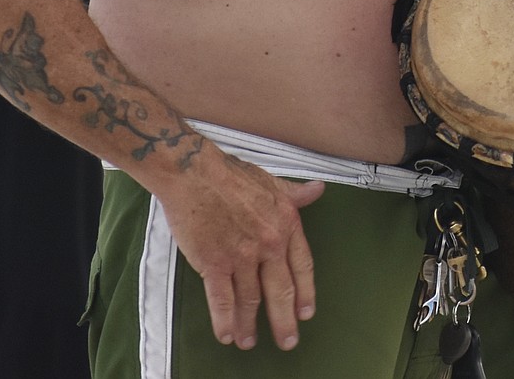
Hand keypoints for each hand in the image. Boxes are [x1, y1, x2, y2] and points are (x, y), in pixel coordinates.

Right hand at [158, 143, 323, 351]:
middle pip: (281, 291)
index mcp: (285, 223)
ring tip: (248, 341)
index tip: (305, 313)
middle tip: (287, 341)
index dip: (305, 292)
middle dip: (284, 321)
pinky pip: (222, 301)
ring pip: (250, 300)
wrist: (195, 172)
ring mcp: (242, 255)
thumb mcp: (270, 181)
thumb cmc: (230, 173)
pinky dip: (225, 321)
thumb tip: (318, 190)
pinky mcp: (215, 263)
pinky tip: (226, 335)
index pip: (302, 266)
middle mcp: (269, 243)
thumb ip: (294, 193)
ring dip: (249, 325)